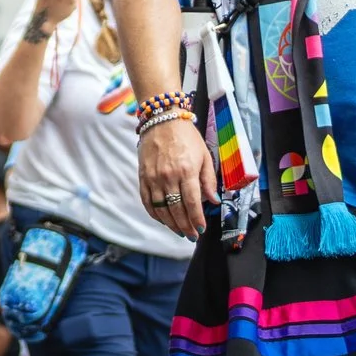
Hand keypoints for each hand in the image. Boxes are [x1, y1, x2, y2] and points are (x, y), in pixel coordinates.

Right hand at [136, 112, 215, 239]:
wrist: (162, 119)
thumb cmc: (187, 136)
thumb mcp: (204, 155)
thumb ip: (208, 180)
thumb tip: (213, 201)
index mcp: (186, 171)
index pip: (192, 203)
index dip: (197, 219)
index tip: (201, 229)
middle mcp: (169, 176)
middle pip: (176, 210)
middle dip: (185, 226)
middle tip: (192, 236)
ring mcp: (153, 177)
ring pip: (161, 209)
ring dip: (170, 224)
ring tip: (179, 231)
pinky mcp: (143, 175)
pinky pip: (146, 200)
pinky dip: (154, 213)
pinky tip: (162, 220)